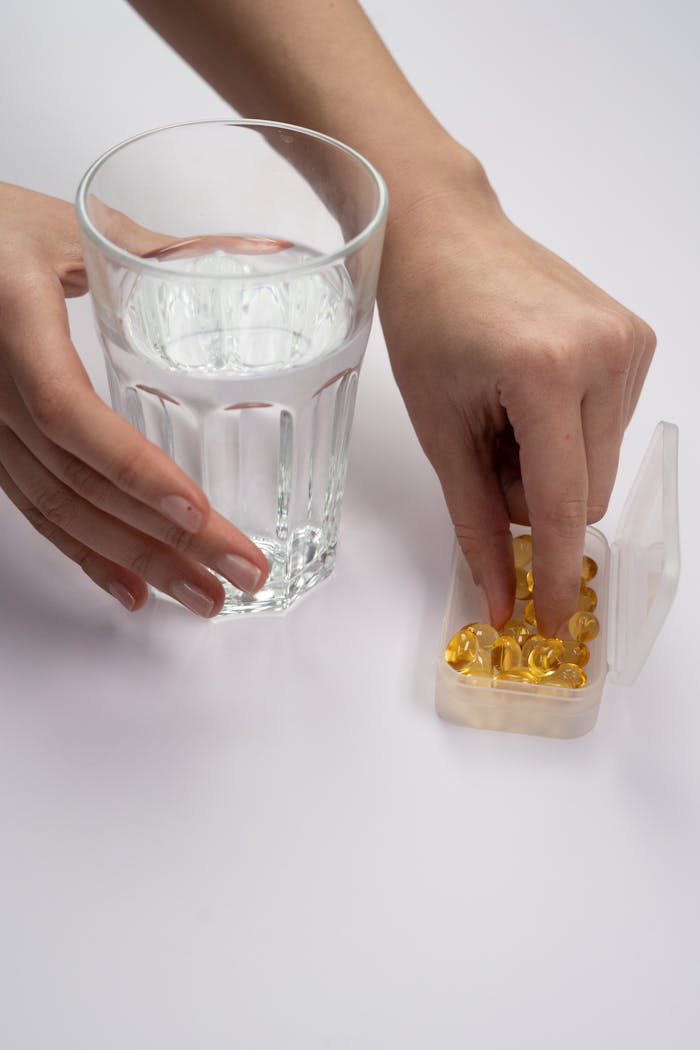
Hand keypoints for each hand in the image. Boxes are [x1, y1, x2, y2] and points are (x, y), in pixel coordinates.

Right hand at [0, 183, 268, 615]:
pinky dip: (87, 555)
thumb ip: (154, 251)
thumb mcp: (65, 228)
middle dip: (165, 540)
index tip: (196, 511)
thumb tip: (258, 251)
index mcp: (15, 328)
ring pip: (62, 512)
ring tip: (205, 598)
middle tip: (240, 573)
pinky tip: (132, 590)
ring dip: (138, 562)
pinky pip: (38, 512)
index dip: (132, 469)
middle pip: (81, 484)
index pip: (69, 414)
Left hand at [377, 154, 654, 635]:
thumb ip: (474, 523)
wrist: (445, 235)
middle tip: (485, 448)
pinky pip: (609, 428)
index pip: (560, 504)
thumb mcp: (441, 432)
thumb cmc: (426, 320)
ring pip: (600, 466)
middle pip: (587, 495)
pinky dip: (569, 434)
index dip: (554, 571)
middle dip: (534, 498)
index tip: (556, 622)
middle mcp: (604, 354)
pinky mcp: (636, 338)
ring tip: (504, 410)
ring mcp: (628, 342)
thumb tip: (501, 598)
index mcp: (545, 372)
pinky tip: (530, 391)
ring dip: (552, 465)